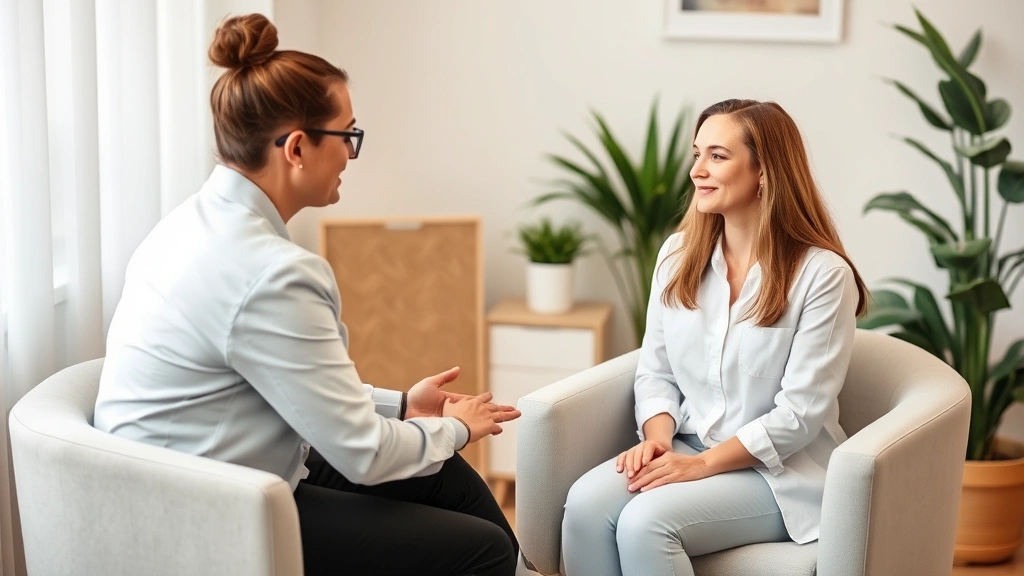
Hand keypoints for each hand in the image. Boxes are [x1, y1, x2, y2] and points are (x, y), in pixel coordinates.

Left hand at [405, 366, 520, 422]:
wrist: (405, 411)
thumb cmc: (415, 397)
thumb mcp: (431, 383)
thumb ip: (445, 377)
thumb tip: (458, 370)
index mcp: (453, 401)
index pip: (474, 401)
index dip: (486, 401)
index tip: (495, 400)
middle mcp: (457, 412)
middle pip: (483, 411)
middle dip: (498, 411)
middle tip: (512, 411)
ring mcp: (457, 420)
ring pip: (482, 420)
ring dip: (497, 419)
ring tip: (510, 419)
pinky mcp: (454, 428)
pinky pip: (473, 429)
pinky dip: (486, 429)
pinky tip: (497, 429)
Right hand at [442, 397, 504, 443]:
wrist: (455, 427)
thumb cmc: (450, 418)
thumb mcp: (448, 406)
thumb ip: (450, 403)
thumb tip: (448, 400)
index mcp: (472, 402)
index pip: (482, 399)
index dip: (486, 399)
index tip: (489, 398)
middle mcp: (481, 407)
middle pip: (495, 406)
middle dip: (502, 406)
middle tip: (509, 407)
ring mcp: (487, 416)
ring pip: (502, 414)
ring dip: (510, 414)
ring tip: (517, 413)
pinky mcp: (489, 425)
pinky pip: (497, 428)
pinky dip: (498, 430)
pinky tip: (499, 431)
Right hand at [616, 439, 670, 479]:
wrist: (658, 452)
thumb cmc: (663, 458)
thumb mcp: (667, 458)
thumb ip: (665, 461)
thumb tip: (665, 471)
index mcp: (653, 445)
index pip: (649, 448)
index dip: (646, 455)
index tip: (645, 463)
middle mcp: (642, 446)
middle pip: (637, 452)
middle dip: (635, 463)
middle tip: (635, 472)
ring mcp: (634, 449)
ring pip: (629, 454)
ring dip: (628, 465)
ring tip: (630, 475)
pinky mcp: (628, 454)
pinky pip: (622, 456)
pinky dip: (620, 463)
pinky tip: (620, 470)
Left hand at [627, 452, 711, 491]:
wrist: (704, 464)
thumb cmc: (689, 464)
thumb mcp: (674, 460)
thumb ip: (664, 464)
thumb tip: (651, 473)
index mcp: (665, 457)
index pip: (648, 464)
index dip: (638, 471)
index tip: (629, 478)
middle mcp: (667, 461)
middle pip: (647, 469)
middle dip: (636, 478)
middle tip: (627, 485)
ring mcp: (672, 468)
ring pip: (652, 475)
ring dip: (641, 483)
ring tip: (632, 489)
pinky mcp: (677, 476)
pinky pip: (662, 481)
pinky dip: (652, 485)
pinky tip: (644, 489)